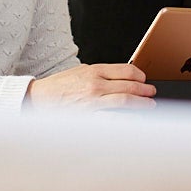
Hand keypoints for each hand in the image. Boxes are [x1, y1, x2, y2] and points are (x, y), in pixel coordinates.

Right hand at [26, 63, 156, 107]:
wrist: (38, 98)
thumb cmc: (59, 86)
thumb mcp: (81, 71)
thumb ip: (101, 74)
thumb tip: (123, 78)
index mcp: (94, 70)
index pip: (127, 70)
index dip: (140, 76)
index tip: (144, 80)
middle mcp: (95, 84)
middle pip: (129, 86)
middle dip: (145, 90)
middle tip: (152, 92)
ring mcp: (92, 101)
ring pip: (125, 101)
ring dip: (141, 103)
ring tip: (149, 105)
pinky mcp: (88, 117)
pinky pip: (112, 118)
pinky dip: (126, 119)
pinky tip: (135, 120)